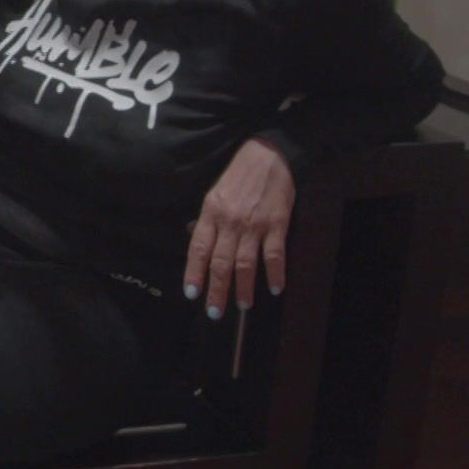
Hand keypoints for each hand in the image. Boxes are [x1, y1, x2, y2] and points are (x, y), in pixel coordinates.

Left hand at [184, 138, 294, 319]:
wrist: (268, 156)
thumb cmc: (238, 176)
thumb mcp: (214, 194)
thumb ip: (206, 220)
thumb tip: (194, 240)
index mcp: (210, 213)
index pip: (198, 249)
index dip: (194, 273)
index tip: (192, 294)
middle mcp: (229, 222)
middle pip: (220, 262)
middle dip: (217, 290)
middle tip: (214, 312)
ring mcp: (254, 224)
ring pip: (245, 263)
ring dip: (243, 287)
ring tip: (242, 306)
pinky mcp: (277, 223)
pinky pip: (274, 254)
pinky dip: (275, 273)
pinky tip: (275, 288)